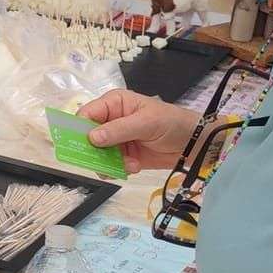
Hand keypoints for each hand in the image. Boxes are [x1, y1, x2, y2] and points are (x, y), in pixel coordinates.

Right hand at [77, 90, 198, 172]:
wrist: (193, 144)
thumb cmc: (171, 123)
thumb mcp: (146, 123)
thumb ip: (118, 130)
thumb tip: (92, 138)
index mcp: (114, 103)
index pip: (87, 114)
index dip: (79, 128)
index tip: (80, 144)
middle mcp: (111, 120)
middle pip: (88, 137)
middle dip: (94, 150)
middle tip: (102, 161)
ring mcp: (116, 140)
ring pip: (97, 154)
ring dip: (109, 162)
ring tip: (129, 164)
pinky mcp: (123, 156)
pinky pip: (109, 165)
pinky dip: (119, 169)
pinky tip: (135, 166)